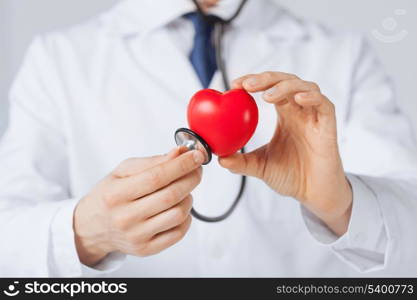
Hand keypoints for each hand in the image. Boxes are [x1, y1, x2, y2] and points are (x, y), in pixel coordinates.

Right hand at [74, 147, 203, 266]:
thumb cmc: (110, 195)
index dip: (181, 165)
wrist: (91, 227)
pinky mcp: (146, 249)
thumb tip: (178, 153)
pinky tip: (178, 207)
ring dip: (188, 197)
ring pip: (178, 214)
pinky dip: (186, 217)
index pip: (156, 177)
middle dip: (191, 178)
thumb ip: (152, 162)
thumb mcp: (122, 172)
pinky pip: (178, 232)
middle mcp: (125, 218)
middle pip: (171, 195)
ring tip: (183, 189)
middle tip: (197, 169)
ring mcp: (136, 236)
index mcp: (116, 194)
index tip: (197, 155)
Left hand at [219, 72, 351, 235]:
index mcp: (285, 115)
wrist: (314, 194)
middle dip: (265, 79)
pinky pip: (324, 104)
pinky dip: (311, 97)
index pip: (269, 88)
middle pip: (285, 81)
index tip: (234, 85)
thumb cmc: (291, 176)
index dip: (253, 82)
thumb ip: (240, 161)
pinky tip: (297, 99)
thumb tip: (218, 158)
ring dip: (285, 86)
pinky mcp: (328, 125)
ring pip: (304, 86)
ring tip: (267, 96)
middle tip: (246, 85)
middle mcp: (299, 111)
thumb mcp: (260, 166)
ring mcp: (314, 116)